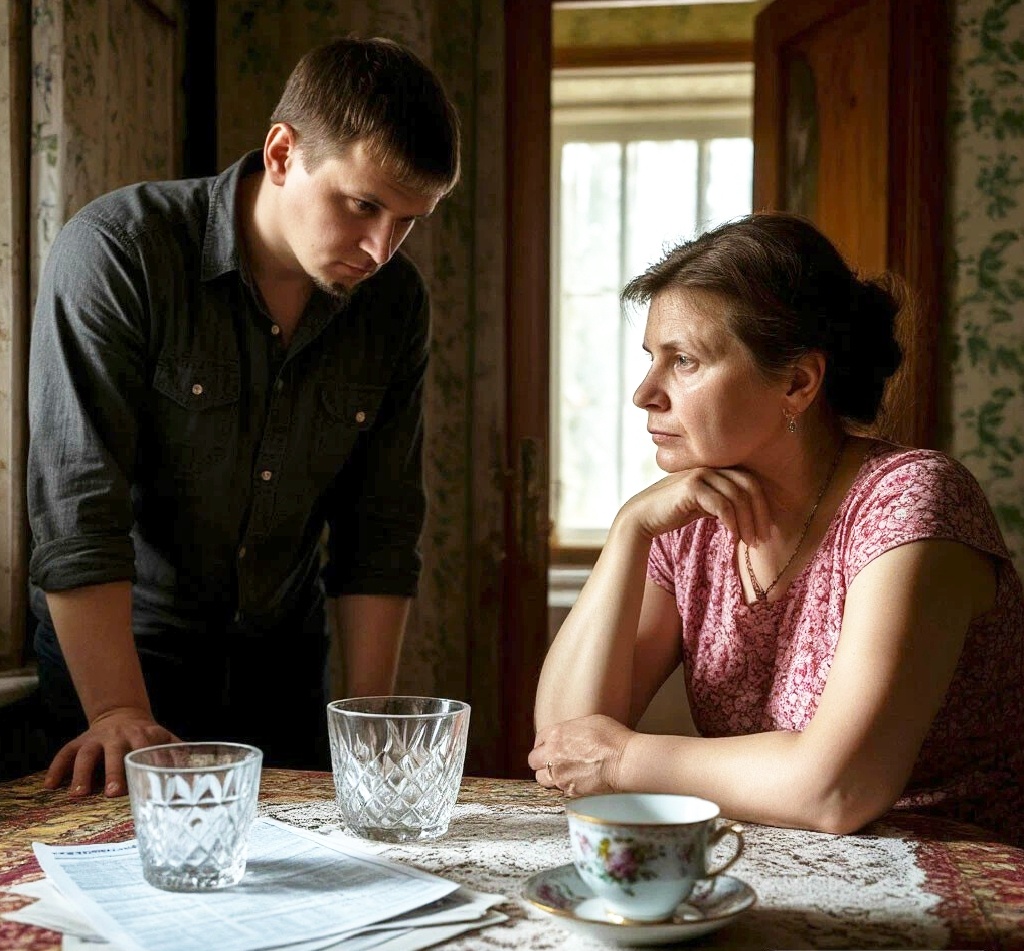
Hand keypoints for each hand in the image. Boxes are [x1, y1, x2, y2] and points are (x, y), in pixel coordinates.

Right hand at [44, 707, 180, 797]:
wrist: (122, 714)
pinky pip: (64, 752)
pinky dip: (56, 768)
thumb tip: (198, 771)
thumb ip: (177, 751)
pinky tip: (50, 786)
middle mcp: (118, 734)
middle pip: (114, 751)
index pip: (144, 746)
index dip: (144, 761)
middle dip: (114, 771)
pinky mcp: (79, 741)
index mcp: (142, 734)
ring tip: (77, 795)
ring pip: (86, 753)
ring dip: (81, 772)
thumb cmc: (147, 736)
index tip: (146, 781)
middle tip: (113, 794)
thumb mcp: (163, 738)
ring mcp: (96, 738)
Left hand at [529, 714, 633, 797]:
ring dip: (549, 776)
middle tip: (552, 761)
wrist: (625, 762)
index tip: (550, 746)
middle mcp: (553, 755)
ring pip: (542, 779)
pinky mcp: (569, 792)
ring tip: (562, 774)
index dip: (545, 743)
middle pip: (534, 760)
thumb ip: (571, 730)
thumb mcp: (589, 722)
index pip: (539, 739)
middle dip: (541, 760)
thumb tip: (569, 736)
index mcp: (556, 734)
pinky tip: (575, 782)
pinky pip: (559, 791)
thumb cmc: (613, 738)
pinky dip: (564, 787)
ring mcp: (560, 776)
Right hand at [619, 466, 769, 545]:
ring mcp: (700, 474)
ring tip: (748, 542)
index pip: (749, 482)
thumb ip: (722, 504)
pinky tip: (732, 537)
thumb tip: (746, 516)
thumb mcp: (703, 506)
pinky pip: (722, 504)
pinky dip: (731, 522)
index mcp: (715, 469)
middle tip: (762, 538)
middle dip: (759, 514)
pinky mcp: (691, 486)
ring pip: (737, 497)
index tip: (765, 530)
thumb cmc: (673, 513)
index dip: (762, 506)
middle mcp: (710, 467)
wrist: (642, 516)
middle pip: (749, 486)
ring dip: (746, 522)